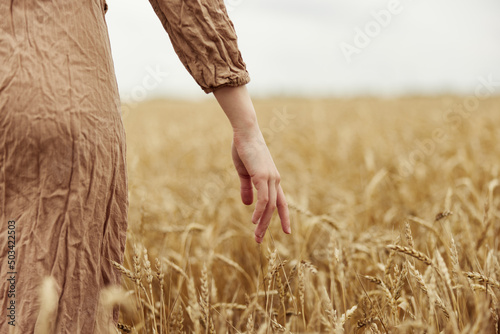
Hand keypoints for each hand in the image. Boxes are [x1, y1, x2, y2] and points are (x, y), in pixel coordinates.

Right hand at [231, 127, 290, 242]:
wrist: (245, 132)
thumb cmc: (244, 149)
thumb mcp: (244, 172)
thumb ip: (247, 188)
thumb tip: (247, 204)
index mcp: (272, 179)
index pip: (281, 202)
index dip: (284, 217)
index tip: (286, 231)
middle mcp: (275, 180)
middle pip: (276, 208)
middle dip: (268, 225)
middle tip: (259, 240)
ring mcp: (270, 178)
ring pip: (270, 206)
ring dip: (262, 223)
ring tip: (256, 235)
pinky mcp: (262, 176)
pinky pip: (264, 199)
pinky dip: (260, 211)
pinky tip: (254, 220)